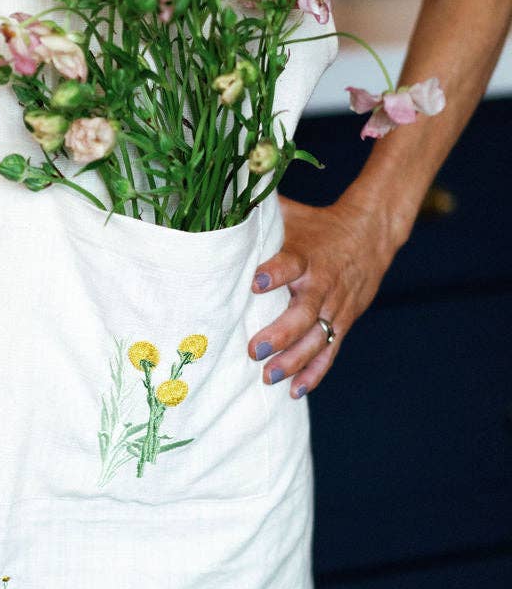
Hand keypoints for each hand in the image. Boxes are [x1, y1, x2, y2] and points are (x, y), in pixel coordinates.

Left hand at [247, 194, 394, 396]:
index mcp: (306, 255)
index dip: (274, 273)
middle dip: (279, 334)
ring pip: (316, 338)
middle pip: (303, 312)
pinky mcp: (343, 322)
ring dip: (294, 361)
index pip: (290, 263)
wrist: (371, 233)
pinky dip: (315, 372)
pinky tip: (295, 391)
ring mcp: (334, 306)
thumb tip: (218, 197)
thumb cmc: (317, 224)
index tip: (254, 283)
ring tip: (268, 377)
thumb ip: (258, 212)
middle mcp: (322, 284)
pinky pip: (329, 351)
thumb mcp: (290, 214)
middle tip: (253, 350)